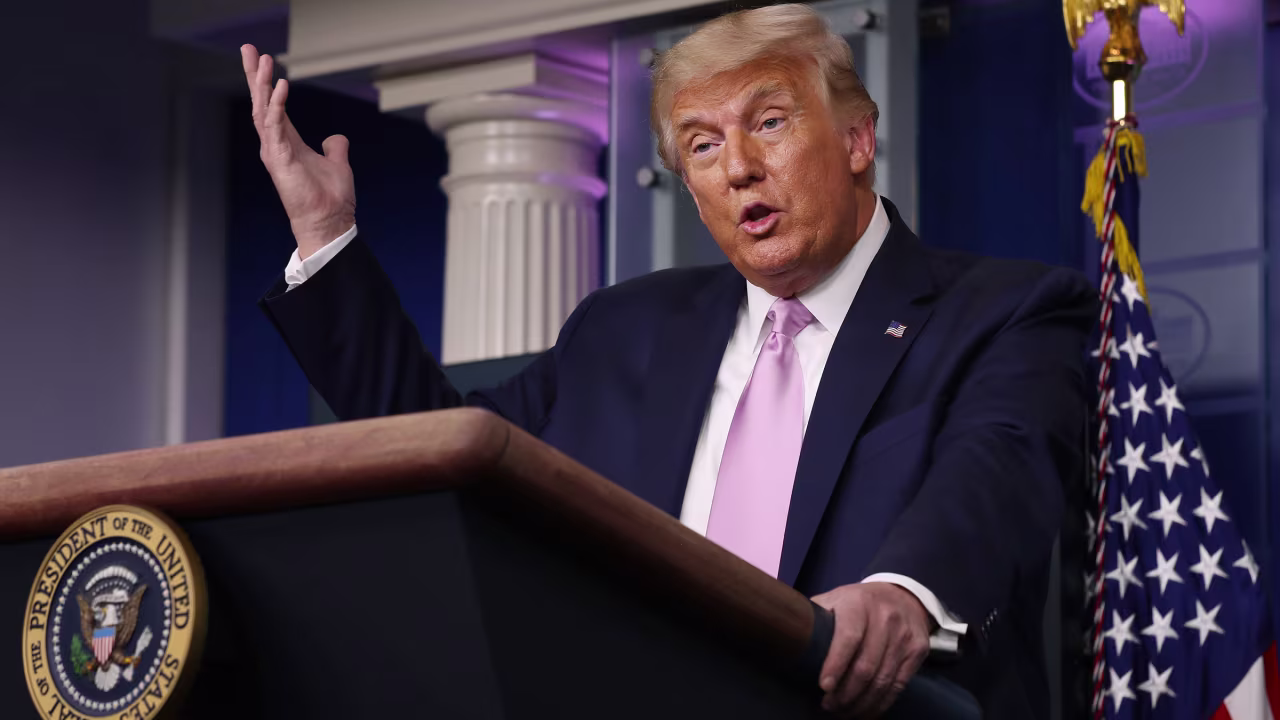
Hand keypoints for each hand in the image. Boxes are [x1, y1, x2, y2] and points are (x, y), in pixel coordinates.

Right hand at [241, 45, 355, 257]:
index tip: (261, 58)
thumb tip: (336, 138)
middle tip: (248, 48)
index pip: (272, 106)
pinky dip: (277, 105)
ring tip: (263, 60)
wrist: (329, 221)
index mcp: (287, 142)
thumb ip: (334, 148)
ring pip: (264, 110)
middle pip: (261, 102)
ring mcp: (275, 151)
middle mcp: (276, 144)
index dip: (266, 82)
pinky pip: (275, 126)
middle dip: (255, 75)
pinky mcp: (280, 159)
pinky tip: (280, 86)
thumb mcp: (336, 164)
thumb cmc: (330, 198)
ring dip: (263, 84)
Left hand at [811, 582, 930, 717]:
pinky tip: (866, 711)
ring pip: (882, 680)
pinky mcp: (917, 650)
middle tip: (829, 706)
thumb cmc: (857, 603)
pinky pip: (899, 685)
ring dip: (861, 703)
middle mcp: (885, 618)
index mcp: (858, 603)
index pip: (848, 637)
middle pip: (866, 666)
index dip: (835, 664)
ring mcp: (904, 635)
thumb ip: (815, 615)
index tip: (824, 686)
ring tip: (844, 712)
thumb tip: (788, 635)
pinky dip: (881, 703)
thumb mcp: (835, 599)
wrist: (901, 595)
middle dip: (845, 693)